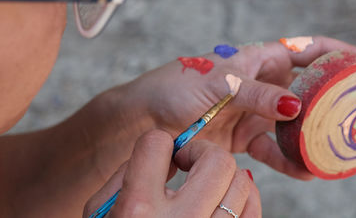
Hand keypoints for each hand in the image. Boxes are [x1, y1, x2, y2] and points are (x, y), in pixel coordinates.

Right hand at [83, 130, 260, 217]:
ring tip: (206, 184)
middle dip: (202, 152)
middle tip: (189, 163)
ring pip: (242, 182)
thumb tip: (167, 153)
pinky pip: (253, 211)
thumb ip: (127, 176)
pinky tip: (223, 200)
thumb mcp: (102, 214)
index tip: (163, 158)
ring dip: (224, 175)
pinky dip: (243, 197)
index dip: (160, 145)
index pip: (156, 144)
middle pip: (216, 160)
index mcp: (138, 210)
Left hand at [105, 36, 355, 179]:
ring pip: (293, 123)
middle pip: (305, 90)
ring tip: (333, 150)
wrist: (146, 120)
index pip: (303, 51)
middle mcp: (259, 86)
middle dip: (331, 102)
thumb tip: (292, 102)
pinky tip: (304, 168)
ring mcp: (254, 113)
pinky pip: (274, 149)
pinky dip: (289, 159)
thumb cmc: (174, 88)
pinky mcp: (244, 138)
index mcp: (255, 61)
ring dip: (313, 136)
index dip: (335, 54)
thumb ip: (253, 92)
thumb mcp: (215, 83)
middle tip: (353, 116)